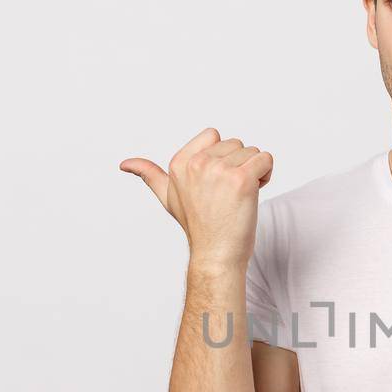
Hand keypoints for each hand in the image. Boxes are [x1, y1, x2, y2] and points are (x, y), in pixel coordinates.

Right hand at [119, 127, 273, 268]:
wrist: (216, 255)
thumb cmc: (197, 227)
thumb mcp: (168, 197)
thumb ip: (150, 175)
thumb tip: (124, 164)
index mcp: (179, 163)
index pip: (213, 135)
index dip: (222, 156)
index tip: (216, 182)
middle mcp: (197, 163)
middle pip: (236, 144)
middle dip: (239, 165)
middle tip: (229, 195)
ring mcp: (218, 170)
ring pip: (252, 152)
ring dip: (254, 172)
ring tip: (240, 196)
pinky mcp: (241, 179)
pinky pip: (266, 159)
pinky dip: (266, 175)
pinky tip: (254, 194)